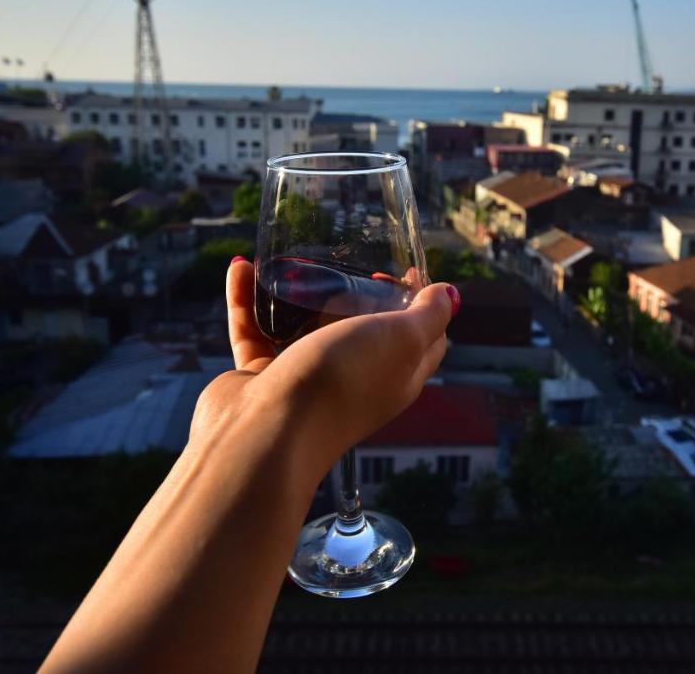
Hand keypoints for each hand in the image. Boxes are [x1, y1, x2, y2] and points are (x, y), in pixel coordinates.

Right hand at [191, 258, 455, 473]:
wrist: (267, 432)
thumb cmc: (342, 383)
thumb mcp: (401, 340)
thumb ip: (429, 316)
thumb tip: (452, 295)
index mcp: (395, 376)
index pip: (421, 340)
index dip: (421, 305)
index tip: (405, 271)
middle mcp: (352, 380)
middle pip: (362, 331)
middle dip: (358, 294)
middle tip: (349, 264)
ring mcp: (304, 380)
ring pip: (302, 328)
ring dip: (296, 293)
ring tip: (292, 260)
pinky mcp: (260, 379)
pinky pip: (253, 330)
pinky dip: (245, 299)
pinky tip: (242, 267)